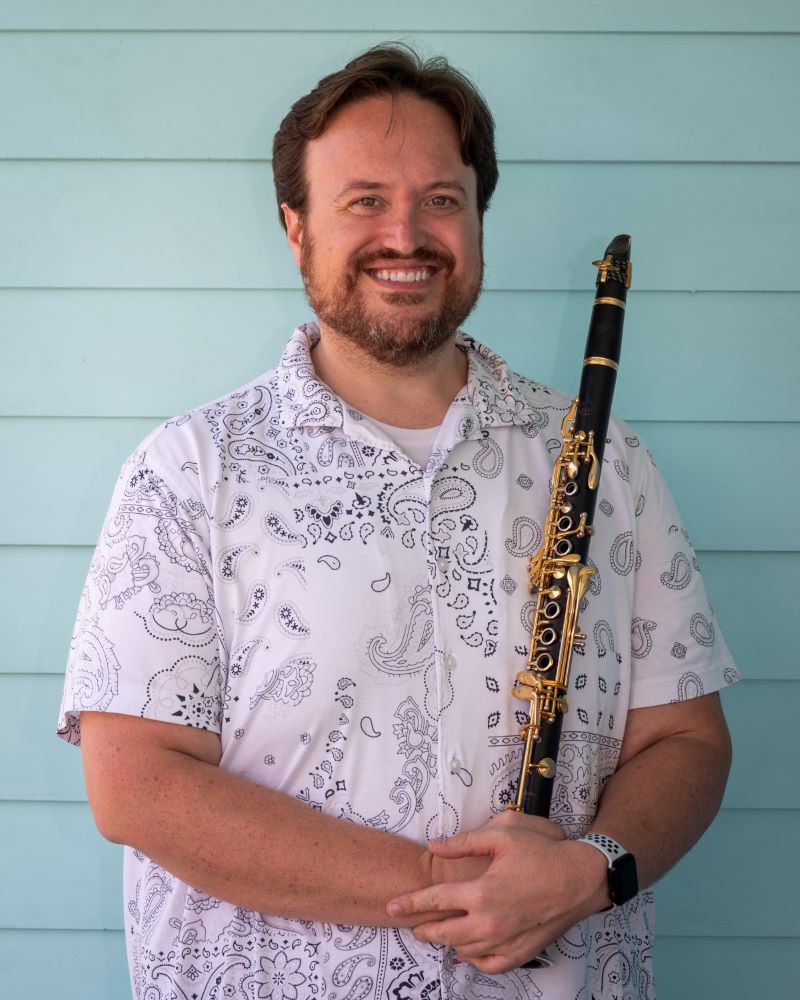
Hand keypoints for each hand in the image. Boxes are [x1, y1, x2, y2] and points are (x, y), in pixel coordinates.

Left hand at [386, 811, 608, 973]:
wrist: (581, 878)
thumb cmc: (542, 851)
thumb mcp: (502, 834)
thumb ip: (464, 842)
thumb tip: (434, 845)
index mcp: (482, 892)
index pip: (436, 900)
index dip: (411, 903)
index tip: (392, 906)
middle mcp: (490, 922)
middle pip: (444, 933)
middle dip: (423, 928)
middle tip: (412, 924)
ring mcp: (506, 941)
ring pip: (464, 950)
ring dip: (447, 942)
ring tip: (438, 933)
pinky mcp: (522, 952)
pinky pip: (489, 965)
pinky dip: (474, 959)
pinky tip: (468, 950)